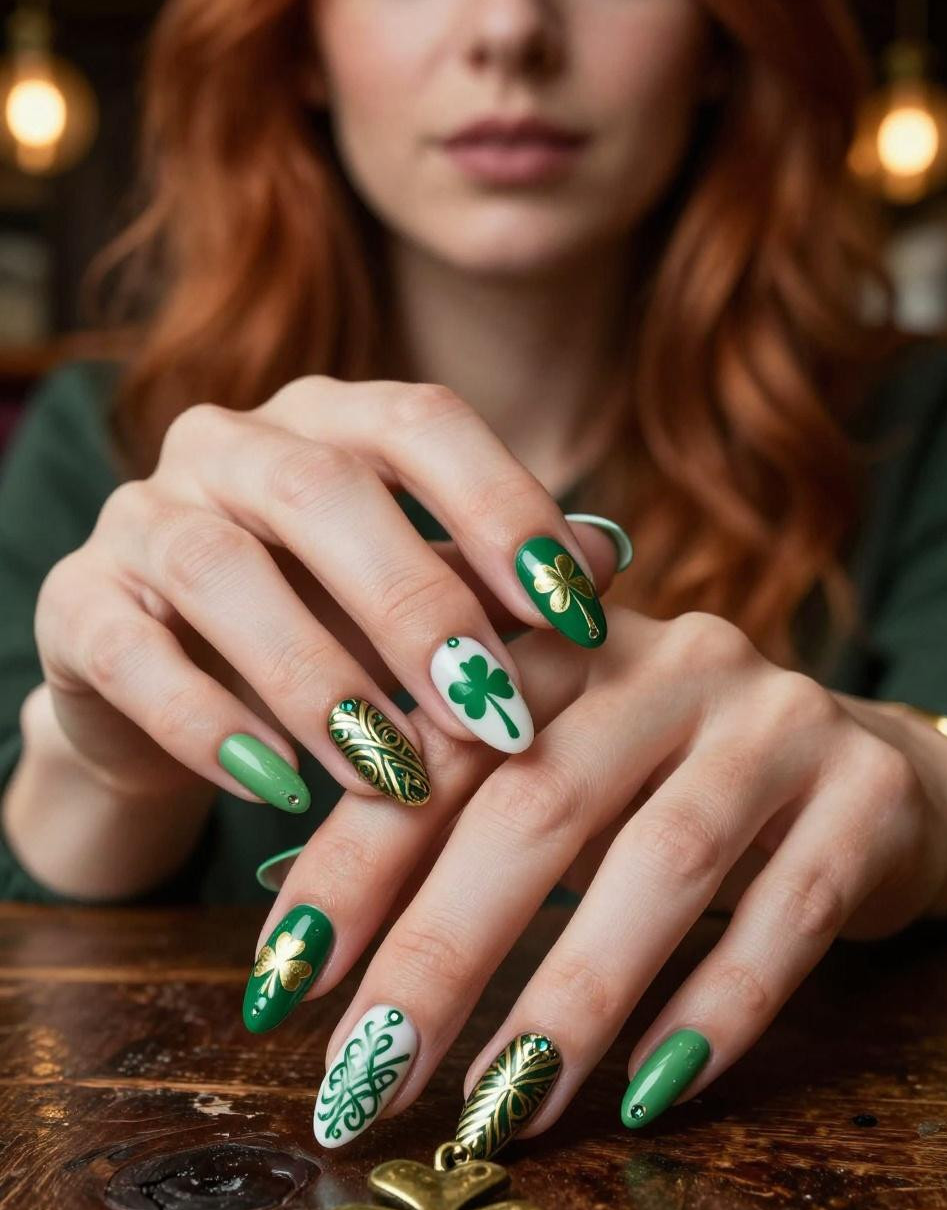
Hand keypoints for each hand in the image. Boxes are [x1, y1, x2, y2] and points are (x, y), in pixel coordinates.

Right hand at [31, 377, 613, 806]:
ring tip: (395, 776)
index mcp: (329, 421)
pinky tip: (281, 788)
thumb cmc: (329, 635)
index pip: (421, 424)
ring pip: (219, 570)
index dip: (502, 508)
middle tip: (495, 715)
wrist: (176, 692)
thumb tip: (607, 564)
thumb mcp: (420, 605)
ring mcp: (141, 517)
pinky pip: (130, 654)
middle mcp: (229, 445)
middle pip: (321, 492)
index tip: (578, 613)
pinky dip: (208, 724)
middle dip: (420, 609)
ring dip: (318, 680)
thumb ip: (496, 581)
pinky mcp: (76, 605)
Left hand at [250, 607, 946, 1145]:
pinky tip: (645, 1097)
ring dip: (568, 1003)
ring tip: (492, 1114)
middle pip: (536, 806)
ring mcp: (779, 721)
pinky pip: (786, 913)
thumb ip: (443, 824)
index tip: (279, 985)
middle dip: (438, 955)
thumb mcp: (555, 774)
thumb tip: (295, 940)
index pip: (433, 747)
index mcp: (561, 645)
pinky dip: (712, 1011)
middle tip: (366, 1080)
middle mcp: (670, 662)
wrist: (866, 772)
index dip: (348, 865)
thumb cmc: (666, 787)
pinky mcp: (866, 794)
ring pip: (662, 866)